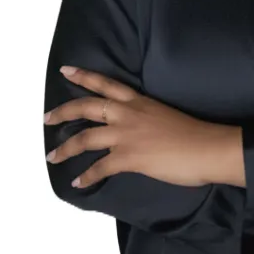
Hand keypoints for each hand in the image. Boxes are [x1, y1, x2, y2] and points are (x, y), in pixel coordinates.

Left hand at [44, 66, 224, 188]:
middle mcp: (128, 114)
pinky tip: (78, 183)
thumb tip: (135, 135)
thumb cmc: (194, 133)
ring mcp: (127, 135)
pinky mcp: (129, 157)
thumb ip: (145, 121)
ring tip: (52, 156)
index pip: (107, 84)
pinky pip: (100, 167)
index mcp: (139, 102)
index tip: (66, 70)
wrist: (207, 147)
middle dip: (63, 111)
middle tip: (46, 117)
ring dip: (66, 148)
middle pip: (88, 107)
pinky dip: (87, 177)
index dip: (84, 76)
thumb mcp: (164, 117)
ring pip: (86, 138)